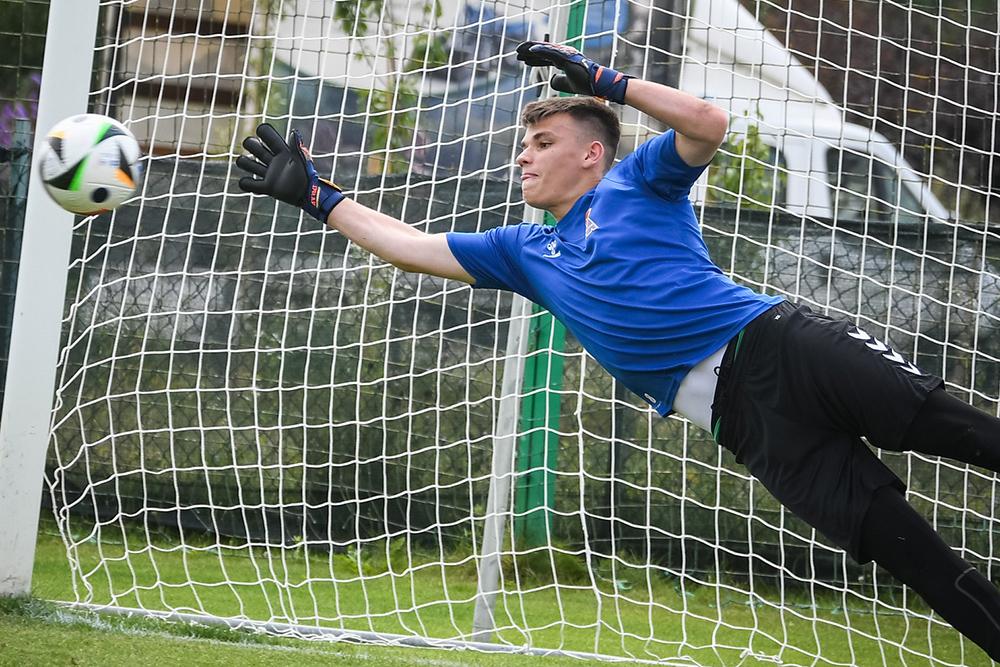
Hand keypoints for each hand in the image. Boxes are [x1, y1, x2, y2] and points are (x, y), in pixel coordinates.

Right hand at [235, 123, 343, 222]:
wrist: (309, 196)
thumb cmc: (307, 177)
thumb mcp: (301, 160)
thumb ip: (296, 147)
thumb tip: (294, 132)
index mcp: (282, 152)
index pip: (268, 136)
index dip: (263, 131)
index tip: (261, 132)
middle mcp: (274, 161)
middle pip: (255, 147)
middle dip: (250, 144)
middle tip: (254, 148)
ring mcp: (269, 174)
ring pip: (249, 164)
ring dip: (244, 162)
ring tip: (245, 163)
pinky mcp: (267, 187)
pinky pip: (250, 184)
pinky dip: (245, 183)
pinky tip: (247, 182)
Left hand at [515, 41, 631, 103]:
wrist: (597, 84)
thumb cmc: (585, 84)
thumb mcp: (567, 84)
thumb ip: (558, 81)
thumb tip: (550, 79)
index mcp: (564, 61)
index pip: (545, 58)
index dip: (534, 59)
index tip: (523, 60)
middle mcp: (564, 55)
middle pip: (543, 52)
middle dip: (529, 52)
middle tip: (517, 53)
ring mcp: (565, 55)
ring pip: (544, 50)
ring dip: (531, 50)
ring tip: (519, 51)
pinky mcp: (567, 58)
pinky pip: (551, 53)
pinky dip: (541, 51)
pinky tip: (531, 50)